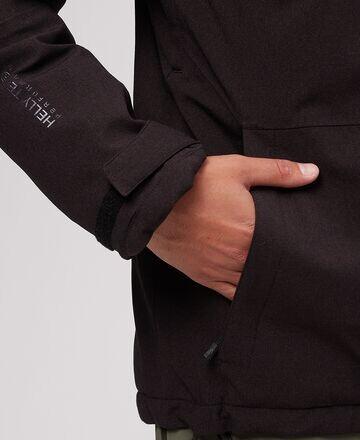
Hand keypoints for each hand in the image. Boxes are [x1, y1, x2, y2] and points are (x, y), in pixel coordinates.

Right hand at [147, 154, 318, 299]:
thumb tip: (312, 173)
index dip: (293, 246)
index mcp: (250, 233)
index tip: (298, 243)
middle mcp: (238, 257)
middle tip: (285, 257)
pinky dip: (243, 292)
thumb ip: (277, 172)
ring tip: (268, 271)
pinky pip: (231, 294)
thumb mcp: (237, 169)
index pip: (284, 248)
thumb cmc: (193, 184)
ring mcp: (220, 270)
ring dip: (261, 278)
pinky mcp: (204, 277)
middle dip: (277, 262)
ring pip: (252, 283)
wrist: (153, 201)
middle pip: (268, 268)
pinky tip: (250, 286)